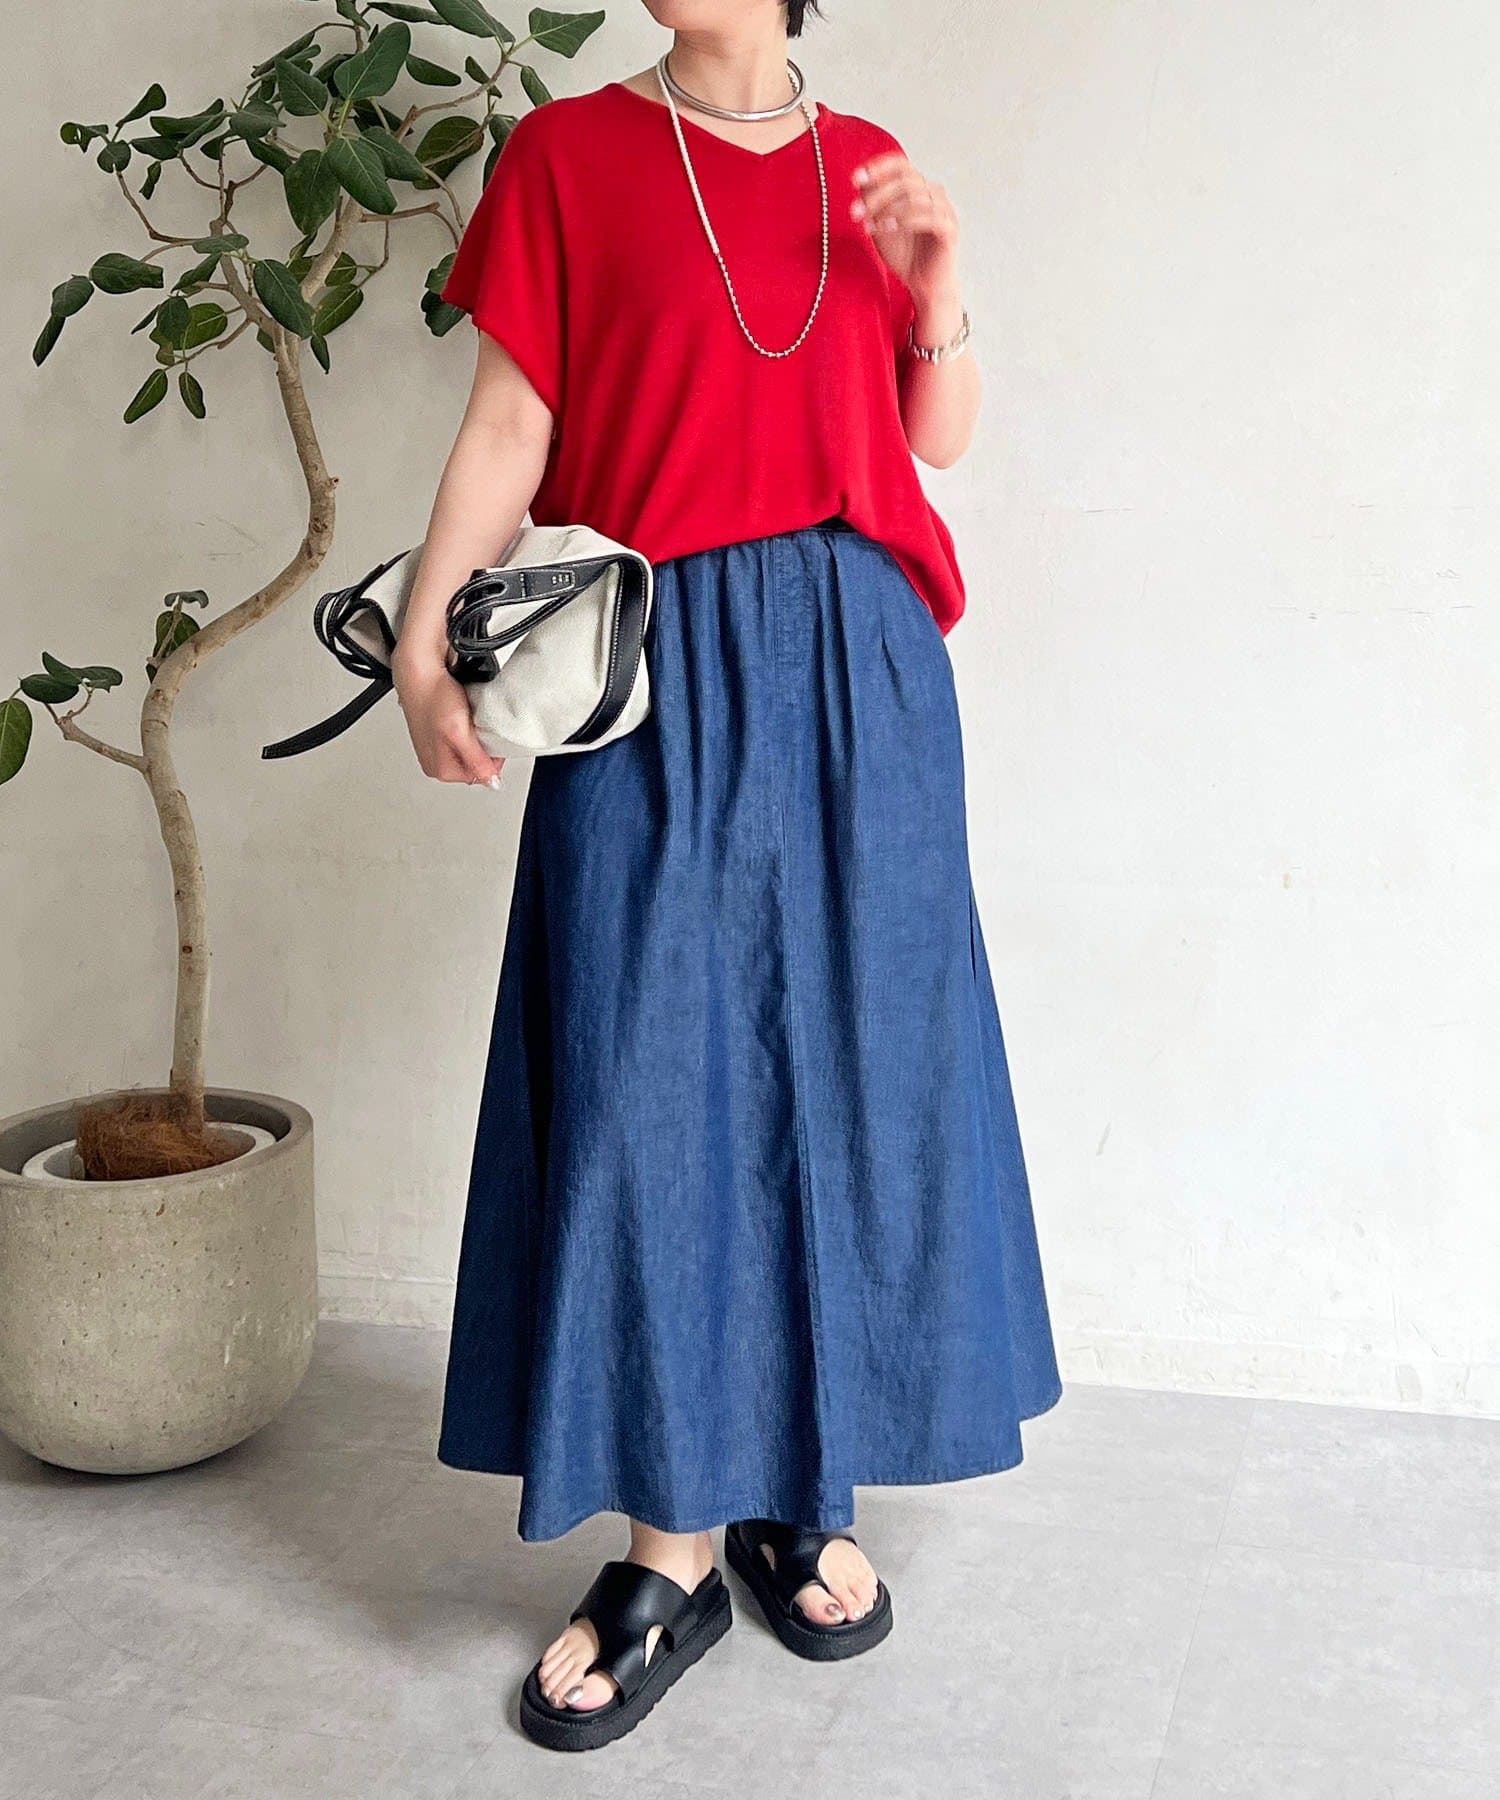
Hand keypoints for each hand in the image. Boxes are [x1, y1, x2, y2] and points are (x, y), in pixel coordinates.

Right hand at [392, 654, 503, 786]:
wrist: (419, 670)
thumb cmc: (432, 696)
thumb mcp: (459, 733)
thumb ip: (476, 761)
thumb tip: (492, 783)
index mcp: (440, 769)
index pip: (482, 775)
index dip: (493, 757)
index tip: (493, 739)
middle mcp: (435, 762)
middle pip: (475, 763)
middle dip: (483, 747)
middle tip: (478, 727)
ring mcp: (435, 747)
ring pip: (470, 749)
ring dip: (476, 736)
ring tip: (468, 719)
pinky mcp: (438, 733)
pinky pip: (463, 736)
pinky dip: (468, 726)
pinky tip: (464, 715)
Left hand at [851, 154, 959, 305]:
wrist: (923, 285)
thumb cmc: (905, 255)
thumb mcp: (880, 225)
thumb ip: (873, 203)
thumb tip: (861, 180)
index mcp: (918, 188)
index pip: (901, 165)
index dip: (878, 168)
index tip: (856, 179)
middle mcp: (933, 194)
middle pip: (905, 180)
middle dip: (877, 194)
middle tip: (856, 212)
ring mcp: (944, 210)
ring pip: (916, 196)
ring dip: (887, 209)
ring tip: (869, 224)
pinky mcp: (949, 229)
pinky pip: (929, 216)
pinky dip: (904, 220)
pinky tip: (887, 228)